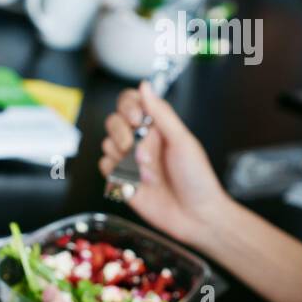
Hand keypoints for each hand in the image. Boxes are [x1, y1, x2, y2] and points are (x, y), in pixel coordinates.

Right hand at [99, 81, 230, 247]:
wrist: (195, 216)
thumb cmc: (197, 179)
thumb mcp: (182, 141)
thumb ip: (161, 113)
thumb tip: (145, 85)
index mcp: (157, 127)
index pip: (130, 102)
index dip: (128, 107)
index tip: (138, 120)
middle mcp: (141, 140)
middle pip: (113, 122)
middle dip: (124, 136)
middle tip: (143, 154)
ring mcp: (129, 160)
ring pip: (107, 144)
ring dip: (126, 160)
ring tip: (149, 175)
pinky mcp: (121, 180)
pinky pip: (104, 167)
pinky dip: (117, 174)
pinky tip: (136, 183)